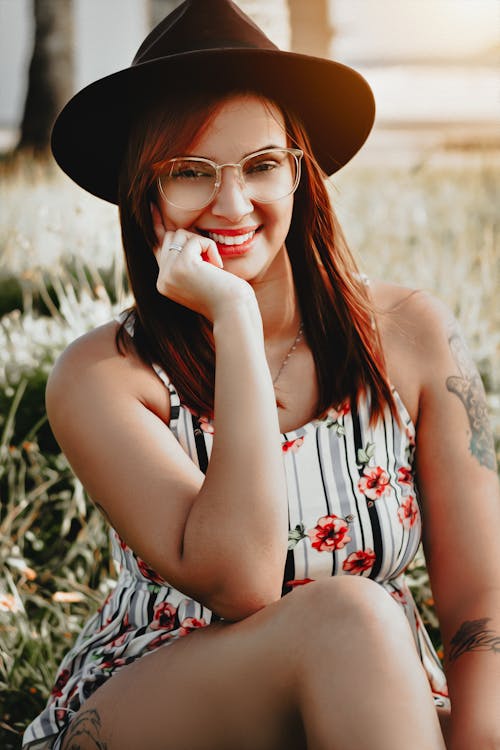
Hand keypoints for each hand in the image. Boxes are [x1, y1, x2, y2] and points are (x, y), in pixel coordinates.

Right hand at [150, 203, 255, 321]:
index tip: (152, 205)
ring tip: (214, 268)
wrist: (233, 311)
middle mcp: (162, 280)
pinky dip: (210, 248)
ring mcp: (168, 273)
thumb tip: (176, 232)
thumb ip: (187, 260)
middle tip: (213, 264)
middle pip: (171, 237)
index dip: (156, 225)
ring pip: (180, 234)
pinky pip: (195, 240)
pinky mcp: (180, 266)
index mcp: (164, 283)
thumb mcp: (201, 276)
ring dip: (203, 244)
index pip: (157, 248)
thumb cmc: (225, 296)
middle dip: (194, 241)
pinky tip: (217, 267)